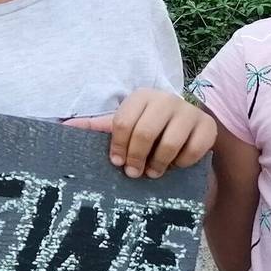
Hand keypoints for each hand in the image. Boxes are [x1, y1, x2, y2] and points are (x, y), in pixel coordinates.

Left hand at [65, 90, 214, 177]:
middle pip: (144, 133)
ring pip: (168, 143)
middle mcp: (166, 99)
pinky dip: (181, 163)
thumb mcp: (122, 126)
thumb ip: (95, 127)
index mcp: (141, 96)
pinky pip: (192, 151)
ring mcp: (189, 112)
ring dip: (158, 164)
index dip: (117, 147)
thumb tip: (63, 127)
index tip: (116, 162)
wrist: (184, 128)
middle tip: (133, 173)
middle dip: (136, 158)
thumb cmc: (146, 129)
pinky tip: (175, 164)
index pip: (122, 122)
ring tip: (152, 173)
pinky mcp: (207, 127)